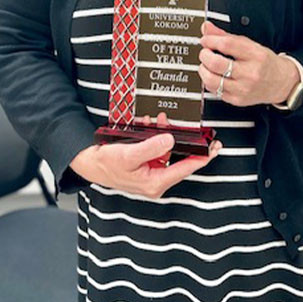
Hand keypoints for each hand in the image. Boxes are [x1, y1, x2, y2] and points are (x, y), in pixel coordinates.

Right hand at [70, 128, 221, 198]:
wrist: (88, 164)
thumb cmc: (105, 164)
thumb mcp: (128, 154)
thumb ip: (151, 147)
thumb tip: (170, 139)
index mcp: (155, 182)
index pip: (186, 169)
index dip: (202, 157)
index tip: (214, 148)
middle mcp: (155, 180)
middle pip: (179, 160)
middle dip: (184, 141)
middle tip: (199, 132)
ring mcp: (150, 173)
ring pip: (167, 152)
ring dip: (165, 135)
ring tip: (162, 120)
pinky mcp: (144, 166)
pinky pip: (156, 150)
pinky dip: (155, 137)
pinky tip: (149, 125)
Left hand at [198, 21, 299, 106]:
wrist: (282, 83)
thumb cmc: (264, 62)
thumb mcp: (249, 44)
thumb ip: (225, 36)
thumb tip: (206, 27)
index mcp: (255, 55)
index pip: (226, 45)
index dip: (210, 40)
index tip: (205, 40)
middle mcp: (251, 73)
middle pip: (216, 63)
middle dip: (204, 55)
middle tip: (205, 53)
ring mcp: (244, 88)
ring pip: (211, 80)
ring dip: (203, 70)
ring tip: (206, 65)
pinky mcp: (238, 100)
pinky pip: (214, 90)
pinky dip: (209, 82)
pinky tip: (214, 76)